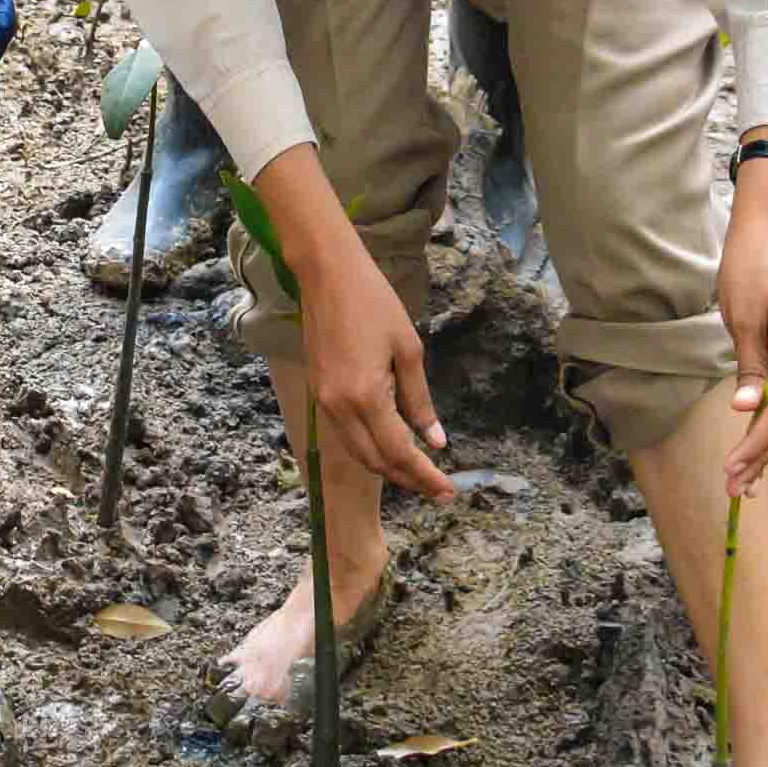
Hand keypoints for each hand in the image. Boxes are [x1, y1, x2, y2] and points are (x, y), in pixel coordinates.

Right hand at [298, 247, 456, 500]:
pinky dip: (370, 447)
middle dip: (408, 479)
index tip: (448, 491)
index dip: (425, 476)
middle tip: (438, 489)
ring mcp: (325, 402)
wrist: (326, 274)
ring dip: (388, 467)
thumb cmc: (374, 303)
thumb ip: (420, 401)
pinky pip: (345, 434)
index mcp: (366, 396)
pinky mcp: (319, 392)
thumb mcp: (409, 349)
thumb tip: (435, 441)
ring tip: (418, 473)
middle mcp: (340, 407)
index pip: (399, 453)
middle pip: (376, 461)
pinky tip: (391, 444)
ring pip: (357, 452)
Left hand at [719, 208, 767, 492]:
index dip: (758, 443)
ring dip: (766, 443)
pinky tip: (754, 448)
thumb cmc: (752, 267)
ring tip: (741, 479)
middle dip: (761, 453)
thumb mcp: (742, 318)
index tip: (733, 470)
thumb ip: (750, 367)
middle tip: (734, 488)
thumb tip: (748, 409)